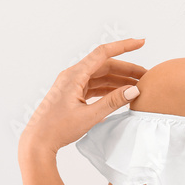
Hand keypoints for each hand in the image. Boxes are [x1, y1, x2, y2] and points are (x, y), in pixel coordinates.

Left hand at [20, 38, 147, 156]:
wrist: (37, 142)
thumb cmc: (57, 129)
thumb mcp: (89, 116)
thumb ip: (112, 102)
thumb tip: (133, 90)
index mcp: (74, 75)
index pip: (103, 53)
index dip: (124, 46)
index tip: (140, 42)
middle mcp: (72, 76)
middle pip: (105, 66)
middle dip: (126, 69)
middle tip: (146, 76)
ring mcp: (72, 85)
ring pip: (100, 77)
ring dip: (119, 80)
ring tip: (137, 86)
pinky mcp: (72, 95)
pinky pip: (94, 87)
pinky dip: (109, 89)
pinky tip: (121, 94)